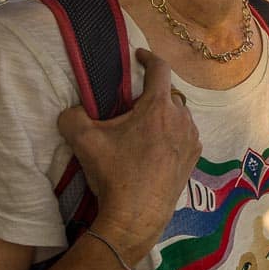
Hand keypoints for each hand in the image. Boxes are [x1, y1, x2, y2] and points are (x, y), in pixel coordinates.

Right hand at [56, 49, 200, 261]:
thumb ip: (73, 115)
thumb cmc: (114, 173)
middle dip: (152, 94)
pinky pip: (185, 134)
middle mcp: (182, 118)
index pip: (160, 69)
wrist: (137, 213)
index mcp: (158, 107)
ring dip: (164, 115)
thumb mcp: (83, 140)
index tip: (139, 55)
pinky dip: (172, 133)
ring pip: (179, 114)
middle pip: (168, 94)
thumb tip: (75, 110)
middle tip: (132, 104)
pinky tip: (156, 146)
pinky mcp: (195, 156)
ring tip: (143, 128)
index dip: (148, 57)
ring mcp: (192, 138)